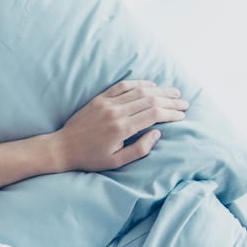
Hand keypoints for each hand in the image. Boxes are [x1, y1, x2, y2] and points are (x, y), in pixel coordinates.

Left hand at [52, 80, 188, 171]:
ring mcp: (107, 103)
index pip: (154, 114)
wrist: (63, 148)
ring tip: (173, 93)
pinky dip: (139, 84)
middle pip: (150, 100)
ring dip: (159, 91)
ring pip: (139, 91)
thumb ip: (139, 149)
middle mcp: (116, 112)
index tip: (182, 115)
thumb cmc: (90, 158)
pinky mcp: (100, 99)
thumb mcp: (116, 162)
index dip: (171, 113)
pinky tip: (151, 85)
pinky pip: (123, 86)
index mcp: (122, 128)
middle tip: (184, 103)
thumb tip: (157, 133)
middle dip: (170, 101)